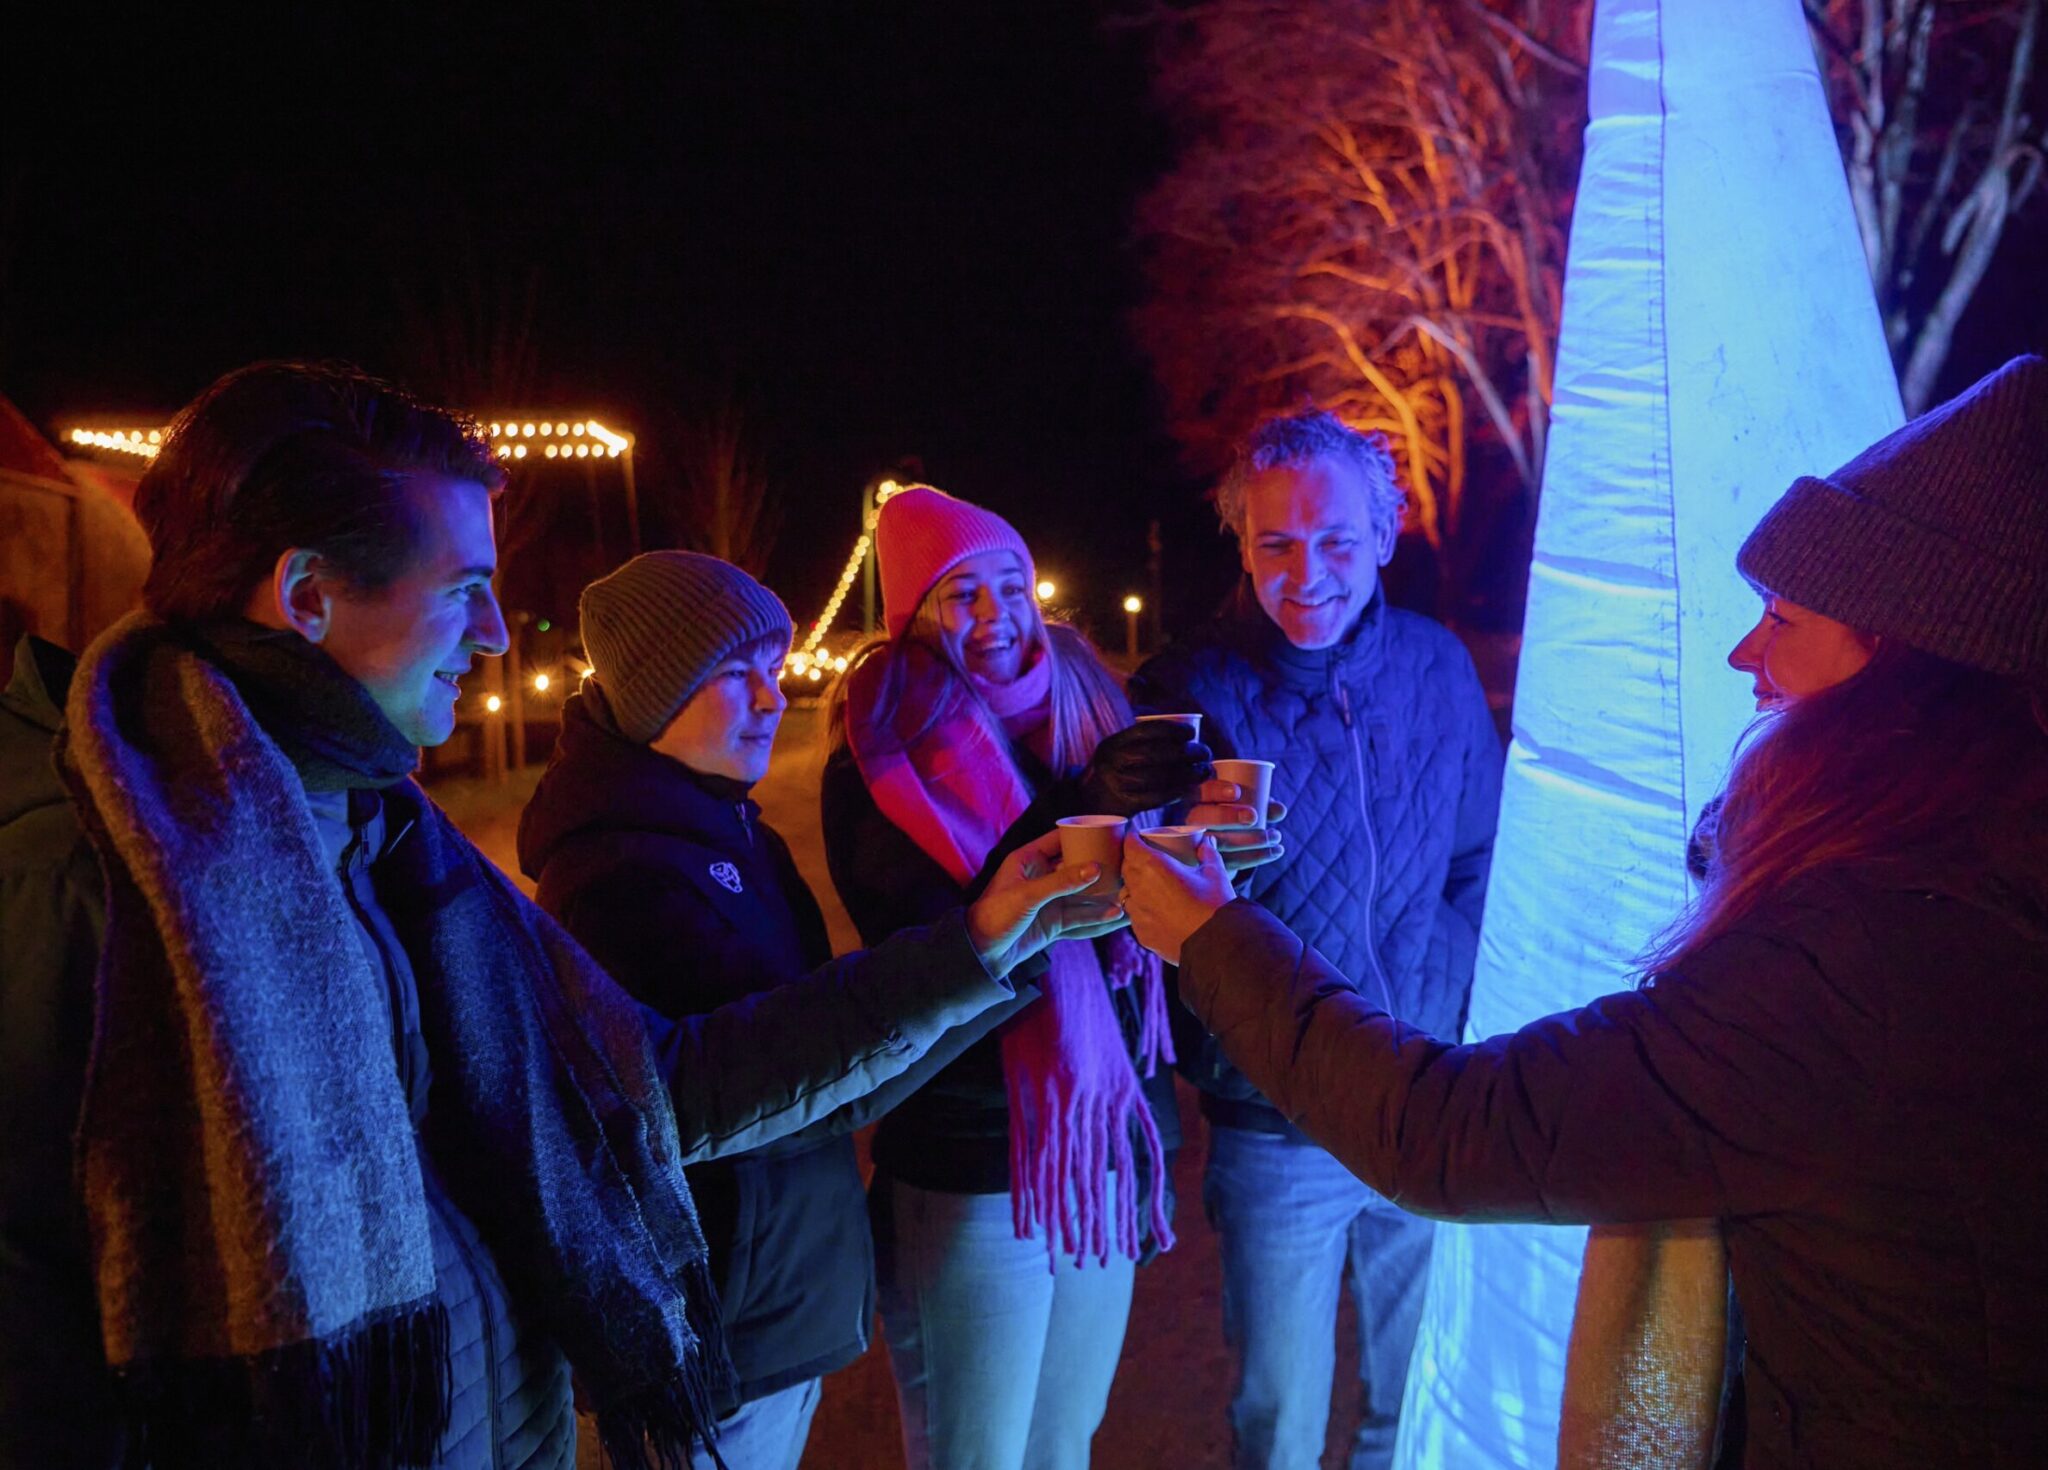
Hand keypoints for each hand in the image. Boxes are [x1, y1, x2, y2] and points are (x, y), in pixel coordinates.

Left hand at [967, 830, 1132, 975]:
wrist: (980, 955)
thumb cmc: (993, 916)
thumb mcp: (1027, 895)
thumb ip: (1062, 882)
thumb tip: (1095, 868)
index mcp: (1029, 860)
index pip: (1060, 839)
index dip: (1084, 835)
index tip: (1109, 833)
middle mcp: (1041, 877)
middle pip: (1077, 868)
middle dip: (1101, 869)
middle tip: (1126, 867)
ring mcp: (1049, 901)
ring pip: (1082, 896)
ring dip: (1104, 897)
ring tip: (1128, 896)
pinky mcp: (1053, 923)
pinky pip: (1080, 919)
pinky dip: (1097, 919)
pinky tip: (1116, 917)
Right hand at [1079, 721, 1213, 814]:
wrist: (1090, 804)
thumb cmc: (1115, 772)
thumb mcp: (1118, 750)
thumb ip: (1141, 739)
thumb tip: (1184, 728)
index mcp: (1112, 744)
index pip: (1145, 731)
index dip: (1172, 729)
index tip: (1190, 732)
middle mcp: (1112, 762)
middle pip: (1155, 754)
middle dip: (1186, 752)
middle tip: (1204, 753)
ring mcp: (1117, 784)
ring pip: (1159, 777)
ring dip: (1187, 774)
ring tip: (1203, 770)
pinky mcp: (1126, 804)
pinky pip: (1156, 798)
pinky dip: (1177, 792)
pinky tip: (1189, 788)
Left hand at [1121, 828, 1234, 964]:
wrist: (1217, 944)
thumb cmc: (1215, 904)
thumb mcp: (1215, 872)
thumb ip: (1208, 852)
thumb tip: (1207, 841)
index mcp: (1153, 866)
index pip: (1130, 844)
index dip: (1133, 837)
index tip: (1139, 836)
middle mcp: (1138, 888)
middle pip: (1126, 868)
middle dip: (1133, 860)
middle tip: (1147, 858)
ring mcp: (1137, 913)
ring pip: (1127, 894)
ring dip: (1134, 886)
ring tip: (1150, 885)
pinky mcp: (1141, 933)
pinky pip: (1135, 916)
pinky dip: (1142, 910)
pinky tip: (1156, 910)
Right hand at [1182, 783, 1286, 873]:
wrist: (1214, 841)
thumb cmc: (1233, 812)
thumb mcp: (1242, 804)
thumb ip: (1260, 803)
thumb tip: (1280, 810)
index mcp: (1196, 798)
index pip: (1201, 792)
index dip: (1216, 791)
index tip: (1237, 792)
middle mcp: (1191, 820)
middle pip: (1202, 818)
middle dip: (1228, 817)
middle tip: (1253, 817)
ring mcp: (1198, 845)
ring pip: (1219, 843)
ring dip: (1252, 840)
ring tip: (1276, 836)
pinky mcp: (1210, 863)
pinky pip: (1231, 862)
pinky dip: (1257, 857)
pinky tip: (1275, 852)